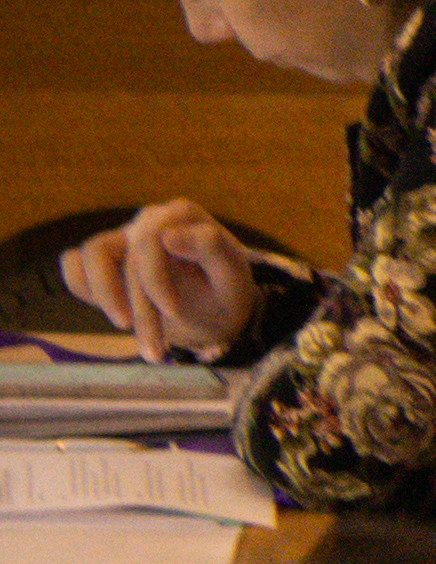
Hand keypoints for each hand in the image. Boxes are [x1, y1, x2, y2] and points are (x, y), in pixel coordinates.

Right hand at [56, 200, 263, 358]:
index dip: (154, 280)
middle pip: (124, 257)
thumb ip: (211, 249)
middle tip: (156, 347)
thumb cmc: (226, 292)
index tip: (173, 312)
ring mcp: (123, 237)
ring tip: (130, 333)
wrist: (216, 314)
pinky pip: (74, 265)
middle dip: (139, 307)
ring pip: (91, 257)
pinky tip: (117, 314)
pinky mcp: (104, 259)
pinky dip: (85, 289)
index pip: (149, 240)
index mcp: (182, 215)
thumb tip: (168, 234)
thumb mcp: (232, 277)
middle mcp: (149, 220)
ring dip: (107, 300)